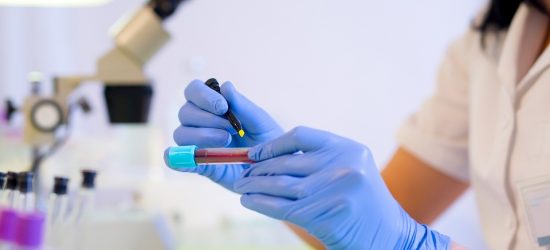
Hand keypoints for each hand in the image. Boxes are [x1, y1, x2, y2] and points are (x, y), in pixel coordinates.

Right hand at [169, 79, 282, 190]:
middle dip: (207, 119)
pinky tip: (190, 160)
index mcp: (214, 105)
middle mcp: (201, 122)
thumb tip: (225, 85)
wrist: (274, 168)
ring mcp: (198, 143)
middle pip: (185, 112)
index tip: (223, 108)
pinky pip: (178, 159)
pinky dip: (178, 158)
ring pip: (181, 133)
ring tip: (226, 142)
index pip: (193, 91)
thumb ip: (243, 106)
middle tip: (231, 129)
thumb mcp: (260, 122)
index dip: (203, 96)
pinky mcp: (199, 165)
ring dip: (201, 135)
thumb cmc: (268, 139)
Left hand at [234, 127, 450, 248]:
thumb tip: (268, 160)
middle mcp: (344, 164)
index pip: (301, 135)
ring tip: (241, 187)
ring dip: (255, 186)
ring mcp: (336, 189)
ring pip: (282, 185)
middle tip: (242, 175)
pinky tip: (248, 201)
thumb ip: (318, 162)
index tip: (255, 154)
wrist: (389, 237)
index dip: (273, 144)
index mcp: (348, 148)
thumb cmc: (361, 205)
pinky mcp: (327, 214)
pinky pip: (284, 207)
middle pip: (287, 162)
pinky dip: (261, 204)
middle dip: (259, 170)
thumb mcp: (349, 172)